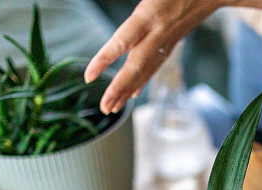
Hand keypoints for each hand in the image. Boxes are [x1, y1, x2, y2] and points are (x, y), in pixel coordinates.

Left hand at [84, 0, 224, 113]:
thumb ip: (135, 11)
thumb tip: (119, 28)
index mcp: (149, 15)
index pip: (122, 41)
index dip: (105, 60)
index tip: (89, 76)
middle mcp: (158, 32)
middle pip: (135, 66)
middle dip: (119, 89)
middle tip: (104, 107)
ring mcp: (166, 41)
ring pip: (145, 70)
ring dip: (128, 91)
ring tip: (113, 106)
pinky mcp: (171, 43)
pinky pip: (155, 66)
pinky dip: (143, 81)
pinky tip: (133, 93)